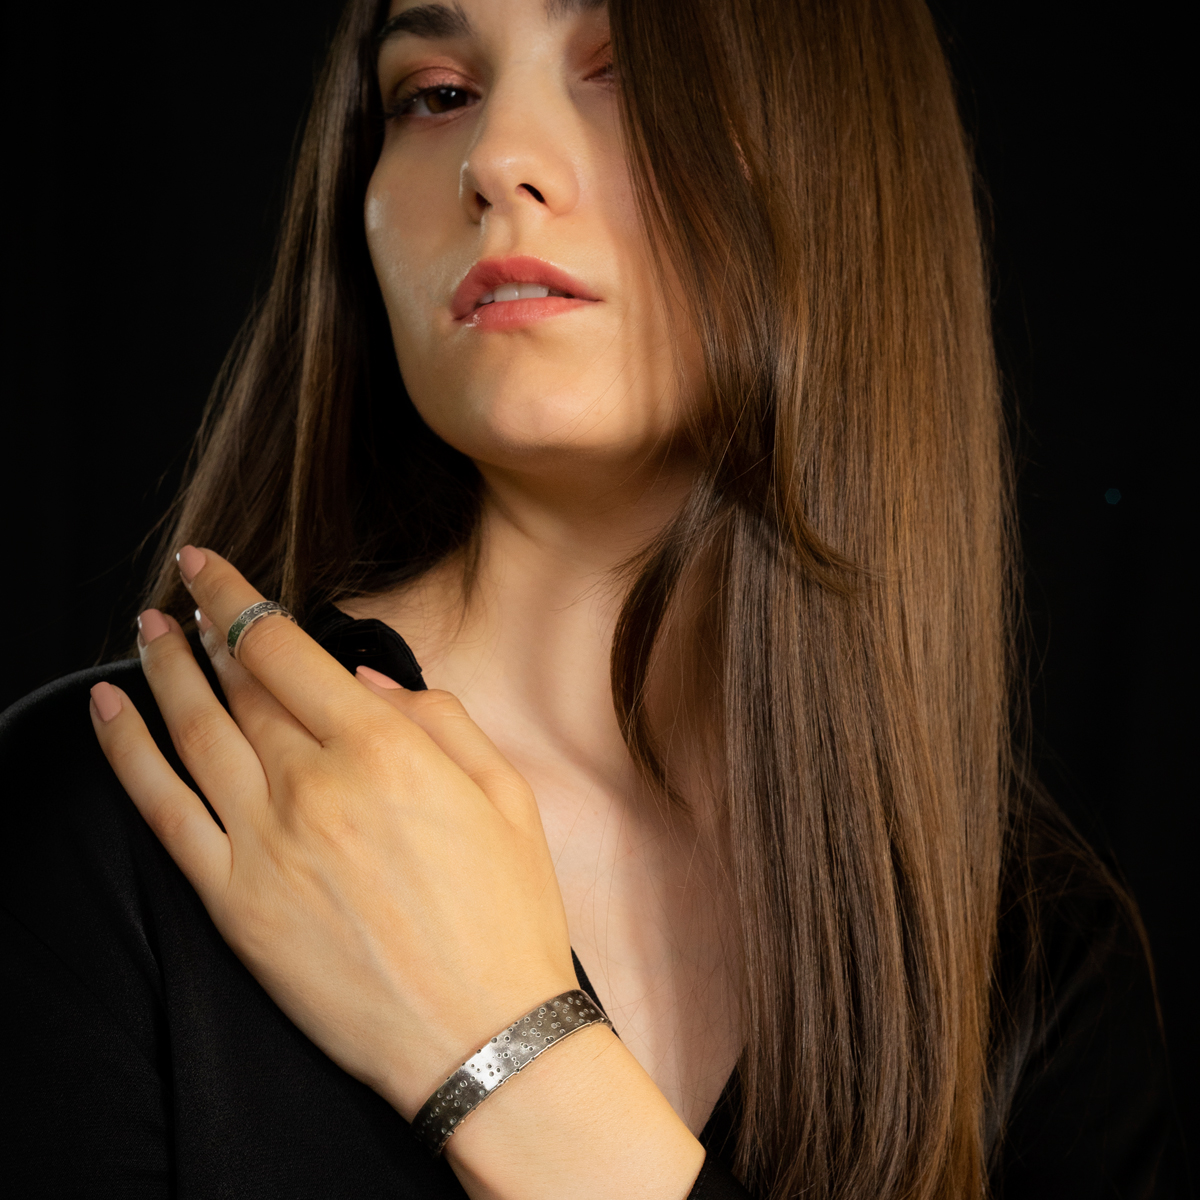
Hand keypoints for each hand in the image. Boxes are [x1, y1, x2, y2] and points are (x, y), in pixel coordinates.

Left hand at [89, 546, 577, 1116]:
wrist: (483, 1034)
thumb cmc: (506, 914)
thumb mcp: (506, 795)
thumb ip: (439, 719)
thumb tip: (367, 679)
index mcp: (383, 750)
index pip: (284, 650)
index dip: (236, 598)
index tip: (210, 569)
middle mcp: (313, 784)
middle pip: (238, 685)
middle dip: (201, 629)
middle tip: (181, 595)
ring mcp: (264, 843)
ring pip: (192, 732)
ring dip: (160, 671)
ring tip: (143, 631)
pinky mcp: (234, 900)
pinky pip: (162, 811)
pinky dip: (126, 753)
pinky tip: (109, 712)